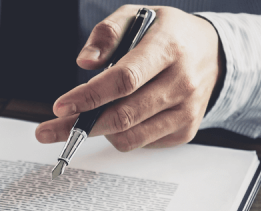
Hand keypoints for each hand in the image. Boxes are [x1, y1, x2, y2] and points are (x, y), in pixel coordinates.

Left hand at [35, 5, 222, 151]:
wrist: (212, 53)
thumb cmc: (167, 34)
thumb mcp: (136, 16)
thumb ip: (107, 33)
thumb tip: (84, 62)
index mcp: (168, 48)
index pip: (124, 80)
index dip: (89, 96)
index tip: (61, 106)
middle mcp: (182, 82)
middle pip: (124, 115)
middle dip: (80, 126)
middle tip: (48, 130)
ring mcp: (186, 110)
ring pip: (130, 137)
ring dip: (99, 131)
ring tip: (86, 118)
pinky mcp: (185, 131)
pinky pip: (142, 143)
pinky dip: (122, 134)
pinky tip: (121, 116)